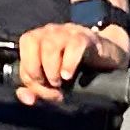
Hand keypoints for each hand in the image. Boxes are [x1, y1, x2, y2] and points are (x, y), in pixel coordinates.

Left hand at [15, 13, 129, 105]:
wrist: (107, 59)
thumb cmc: (76, 69)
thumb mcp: (54, 82)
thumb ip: (37, 90)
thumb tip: (26, 98)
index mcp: (38, 40)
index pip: (22, 55)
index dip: (29, 78)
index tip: (44, 91)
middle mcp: (49, 32)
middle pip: (30, 41)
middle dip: (35, 69)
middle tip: (50, 85)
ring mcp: (67, 32)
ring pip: (50, 45)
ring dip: (51, 69)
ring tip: (61, 81)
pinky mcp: (85, 37)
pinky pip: (73, 45)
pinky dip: (68, 63)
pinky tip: (69, 75)